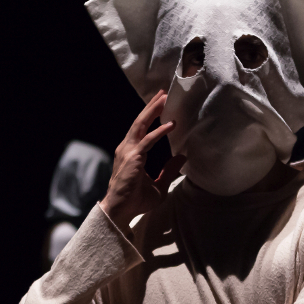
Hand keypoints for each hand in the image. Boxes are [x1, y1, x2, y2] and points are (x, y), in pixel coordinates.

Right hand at [100, 90, 187, 225]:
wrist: (121, 211)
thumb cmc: (136, 200)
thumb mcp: (159, 185)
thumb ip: (169, 171)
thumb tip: (182, 158)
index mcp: (132, 153)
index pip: (142, 130)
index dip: (151, 116)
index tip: (161, 105)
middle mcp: (127, 148)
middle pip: (140, 122)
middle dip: (151, 107)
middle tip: (163, 93)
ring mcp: (128, 152)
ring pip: (141, 125)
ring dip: (153, 111)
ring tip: (164, 98)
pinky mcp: (133, 158)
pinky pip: (148, 141)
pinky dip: (159, 131)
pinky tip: (171, 124)